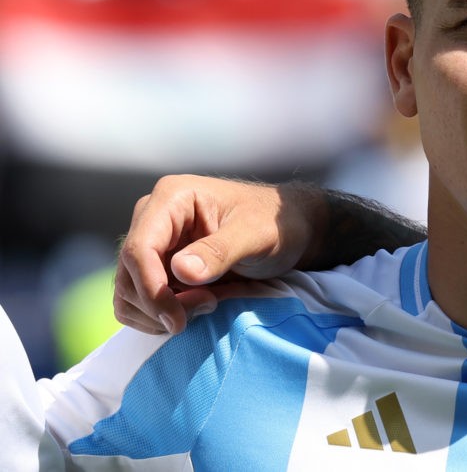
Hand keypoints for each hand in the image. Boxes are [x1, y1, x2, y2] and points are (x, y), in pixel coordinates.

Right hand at [114, 175, 312, 334]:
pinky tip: (196, 308)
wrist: (287, 229)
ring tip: (208, 304)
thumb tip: (180, 271)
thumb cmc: (275, 223)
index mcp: (172, 198)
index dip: (151, 289)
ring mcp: (153, 244)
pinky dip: (160, 316)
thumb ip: (220, 251)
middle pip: (128, 274)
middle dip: (161, 303)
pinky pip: (139, 302)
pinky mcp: (156, 267)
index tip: (177, 318)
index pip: (139, 249)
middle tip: (208, 305)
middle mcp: (153, 218)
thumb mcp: (256, 234)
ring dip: (160, 313)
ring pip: (129, 293)